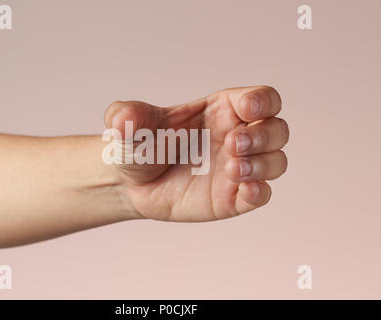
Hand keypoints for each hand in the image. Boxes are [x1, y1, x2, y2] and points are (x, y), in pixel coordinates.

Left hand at [104, 86, 288, 221]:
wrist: (131, 184)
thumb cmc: (139, 146)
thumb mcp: (130, 126)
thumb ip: (126, 117)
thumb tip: (121, 117)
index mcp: (221, 111)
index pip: (261, 99)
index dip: (262, 102)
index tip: (246, 111)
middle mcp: (235, 137)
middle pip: (277, 129)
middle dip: (264, 135)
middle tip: (232, 144)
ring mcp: (236, 168)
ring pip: (276, 161)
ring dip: (263, 164)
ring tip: (231, 169)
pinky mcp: (232, 197)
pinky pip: (261, 195)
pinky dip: (260, 192)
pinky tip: (242, 190)